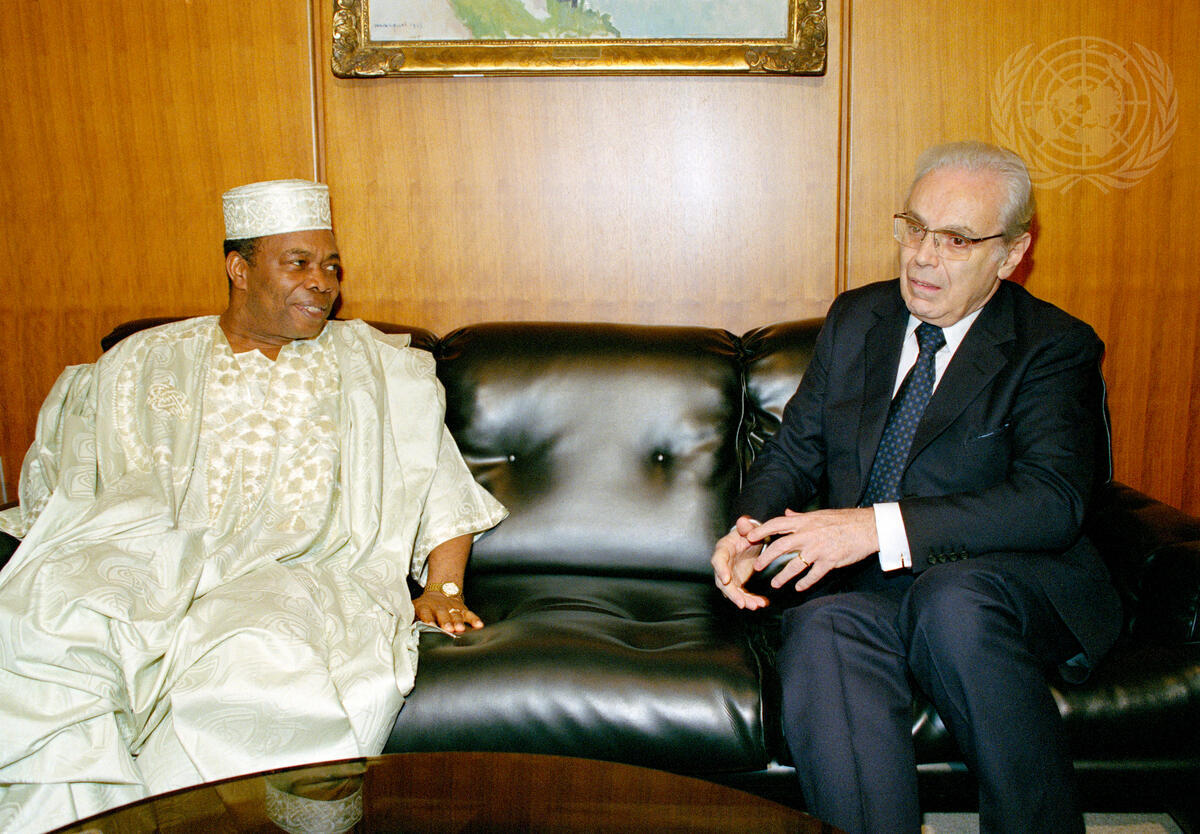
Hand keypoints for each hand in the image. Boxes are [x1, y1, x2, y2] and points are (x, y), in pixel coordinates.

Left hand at [413, 588, 483, 633]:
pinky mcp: (461, 609)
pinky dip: (474, 619)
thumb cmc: (424, 607)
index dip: (428, 618)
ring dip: (458, 621)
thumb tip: (402, 631)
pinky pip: (469, 614)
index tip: (430, 625)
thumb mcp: (413, 610)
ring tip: (461, 628)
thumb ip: (409, 620)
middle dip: (446, 621)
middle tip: (448, 628)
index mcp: (425, 607)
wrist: (439, 592)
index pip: (426, 613)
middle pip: (443, 614)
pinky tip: (479, 625)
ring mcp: (451, 607)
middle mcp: (439, 607)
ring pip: (455, 614)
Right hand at [711, 516, 768, 609]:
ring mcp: (729, 575)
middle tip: (742, 604)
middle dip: (733, 594)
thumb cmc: (746, 533)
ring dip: (744, 600)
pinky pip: (743, 594)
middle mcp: (723, 565)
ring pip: (733, 591)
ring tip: (756, 605)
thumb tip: (743, 521)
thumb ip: (746, 527)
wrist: (748, 541)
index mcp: (723, 550)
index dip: (721, 570)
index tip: (727, 580)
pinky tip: (762, 603)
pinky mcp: (737, 582)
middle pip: (722, 582)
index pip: (718, 560)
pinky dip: (751, 599)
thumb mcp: (747, 529)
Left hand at [746, 507, 878, 592]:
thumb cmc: (844, 520)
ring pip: (795, 565)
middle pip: (781, 546)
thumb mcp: (819, 514)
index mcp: (805, 522)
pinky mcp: (830, 561)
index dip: (761, 530)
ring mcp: (819, 549)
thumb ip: (800, 516)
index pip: (777, 523)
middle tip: (757, 566)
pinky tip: (799, 588)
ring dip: (783, 576)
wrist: (867, 527)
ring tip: (775, 584)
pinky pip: (813, 575)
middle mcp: (809, 534)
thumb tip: (787, 513)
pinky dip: (805, 583)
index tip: (749, 537)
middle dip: (766, 557)